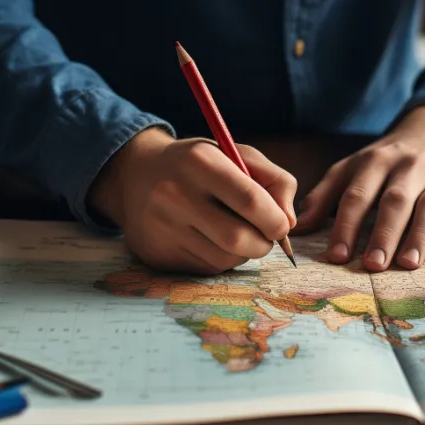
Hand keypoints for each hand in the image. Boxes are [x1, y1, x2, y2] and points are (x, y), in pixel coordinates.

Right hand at [89, 128, 296, 274]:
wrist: (135, 175)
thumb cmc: (198, 165)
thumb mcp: (236, 155)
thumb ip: (274, 180)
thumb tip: (289, 223)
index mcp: (199, 161)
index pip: (251, 201)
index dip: (276, 221)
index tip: (281, 225)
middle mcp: (174, 194)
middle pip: (238, 239)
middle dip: (263, 244)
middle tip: (264, 237)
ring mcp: (161, 227)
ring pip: (224, 259)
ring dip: (241, 253)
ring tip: (233, 232)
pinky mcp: (156, 253)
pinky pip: (205, 269)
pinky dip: (219, 259)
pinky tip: (208, 240)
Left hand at [295, 105, 424, 270]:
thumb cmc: (389, 160)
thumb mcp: (354, 167)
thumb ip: (325, 195)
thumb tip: (295, 228)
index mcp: (376, 161)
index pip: (358, 194)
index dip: (346, 225)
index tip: (336, 256)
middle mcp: (411, 166)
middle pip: (395, 200)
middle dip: (383, 233)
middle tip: (372, 265)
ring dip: (419, 235)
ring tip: (407, 264)